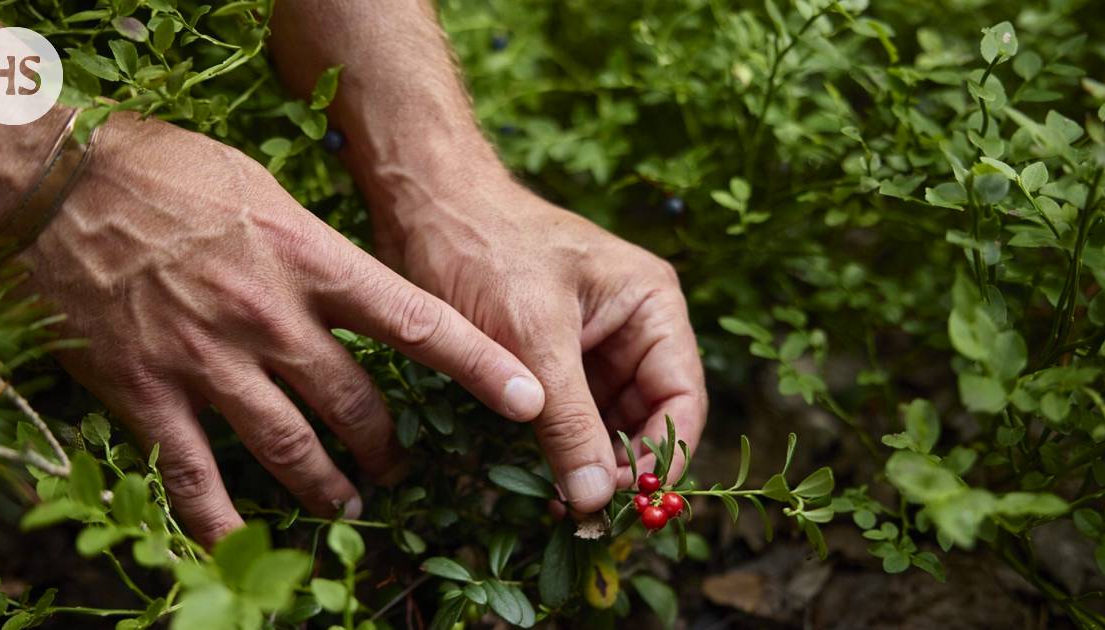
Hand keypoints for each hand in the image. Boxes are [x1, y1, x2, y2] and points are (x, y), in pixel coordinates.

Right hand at [17, 112, 545, 543]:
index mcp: (309, 261)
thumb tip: (357, 294)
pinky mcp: (146, 394)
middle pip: (356, 403)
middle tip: (399, 464)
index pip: (416, 322)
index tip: (529, 402)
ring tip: (349, 508)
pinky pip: (193, 476)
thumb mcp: (263, 192)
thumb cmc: (167, 172)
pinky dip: (219, 520)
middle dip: (386, 445)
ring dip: (327, 487)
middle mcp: (270, 319)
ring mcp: (208, 362)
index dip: (479, 368)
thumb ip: (314, 252)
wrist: (57, 180)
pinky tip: (240, 547)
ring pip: (288, 448)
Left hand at [374, 181, 707, 512]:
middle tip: (588, 516)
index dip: (662, 457)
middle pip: (650, 417)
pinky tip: (546, 477)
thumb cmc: (484, 251)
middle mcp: (633, 326)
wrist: (423, 207)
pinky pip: (572, 413)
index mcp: (651, 305)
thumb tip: (594, 500)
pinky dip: (562, 446)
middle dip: (623, 466)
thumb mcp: (532, 340)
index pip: (681, 398)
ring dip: (591, 462)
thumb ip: (568, 421)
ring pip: (609, 422)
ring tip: (565, 505)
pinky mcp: (554, 356)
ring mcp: (594, 343)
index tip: (630, 506)